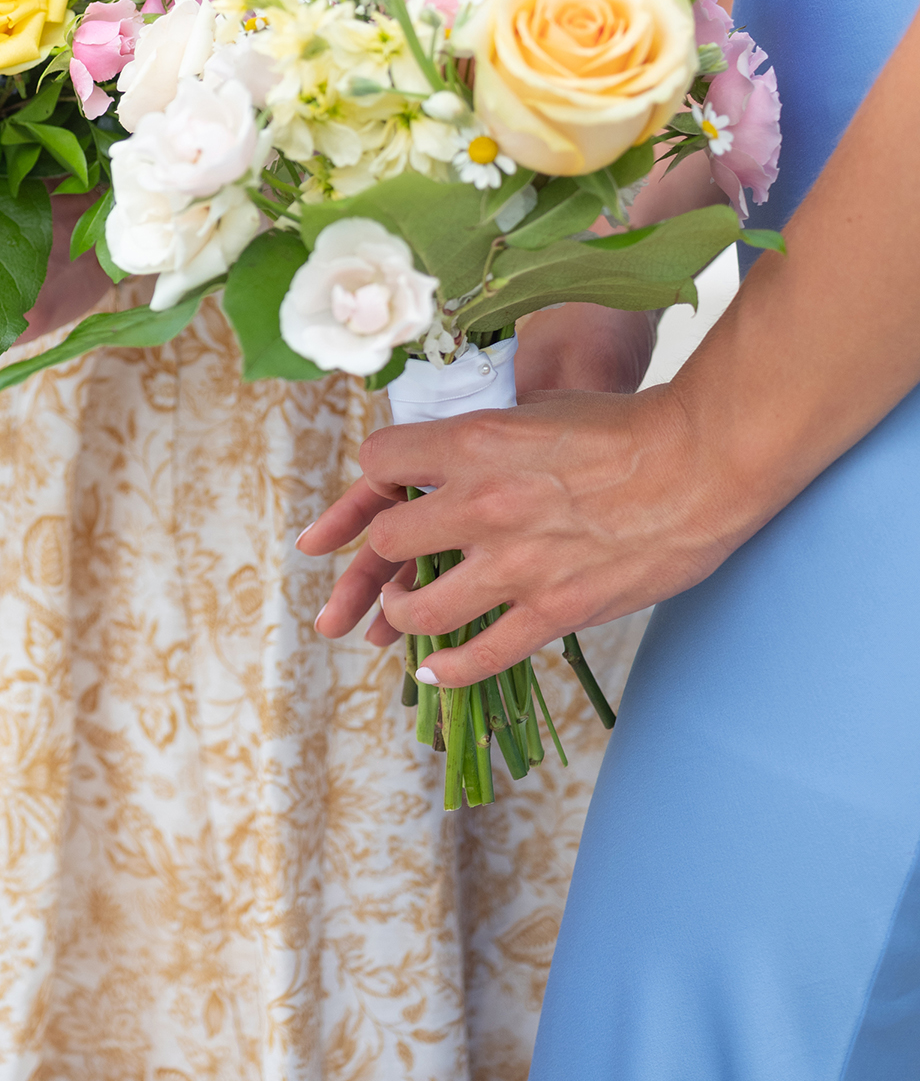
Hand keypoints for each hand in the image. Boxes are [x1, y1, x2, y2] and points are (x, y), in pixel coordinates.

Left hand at [301, 304, 659, 650]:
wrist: (700, 463)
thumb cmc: (626, 427)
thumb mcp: (538, 409)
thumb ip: (485, 437)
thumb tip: (445, 451)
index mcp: (475, 442)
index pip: (379, 460)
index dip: (379, 473)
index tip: (392, 485)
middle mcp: (483, 505)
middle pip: (387, 539)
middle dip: (386, 546)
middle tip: (401, 551)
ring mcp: (517, 565)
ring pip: (418, 609)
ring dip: (403, 612)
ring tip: (405, 610)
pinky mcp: (554, 611)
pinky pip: (481, 655)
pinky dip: (448, 670)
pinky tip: (432, 672)